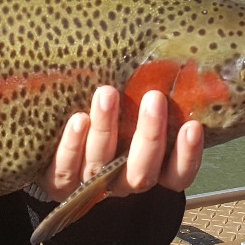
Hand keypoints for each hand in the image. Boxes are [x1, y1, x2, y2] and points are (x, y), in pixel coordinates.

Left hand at [44, 86, 203, 200]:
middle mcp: (123, 182)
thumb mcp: (134, 110)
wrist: (51, 146)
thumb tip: (174, 58)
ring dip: (106, 129)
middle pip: (141, 172)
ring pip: (101, 167)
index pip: (177, 175)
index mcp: (149, 170)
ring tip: (107, 93)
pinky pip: (64, 171)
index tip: (193, 126)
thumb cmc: (110, 116)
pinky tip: (79, 119)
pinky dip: (72, 146)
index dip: (187, 156)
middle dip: (150, 136)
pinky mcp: (58, 184)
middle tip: (154, 97)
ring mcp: (90, 186)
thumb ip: (153, 98)